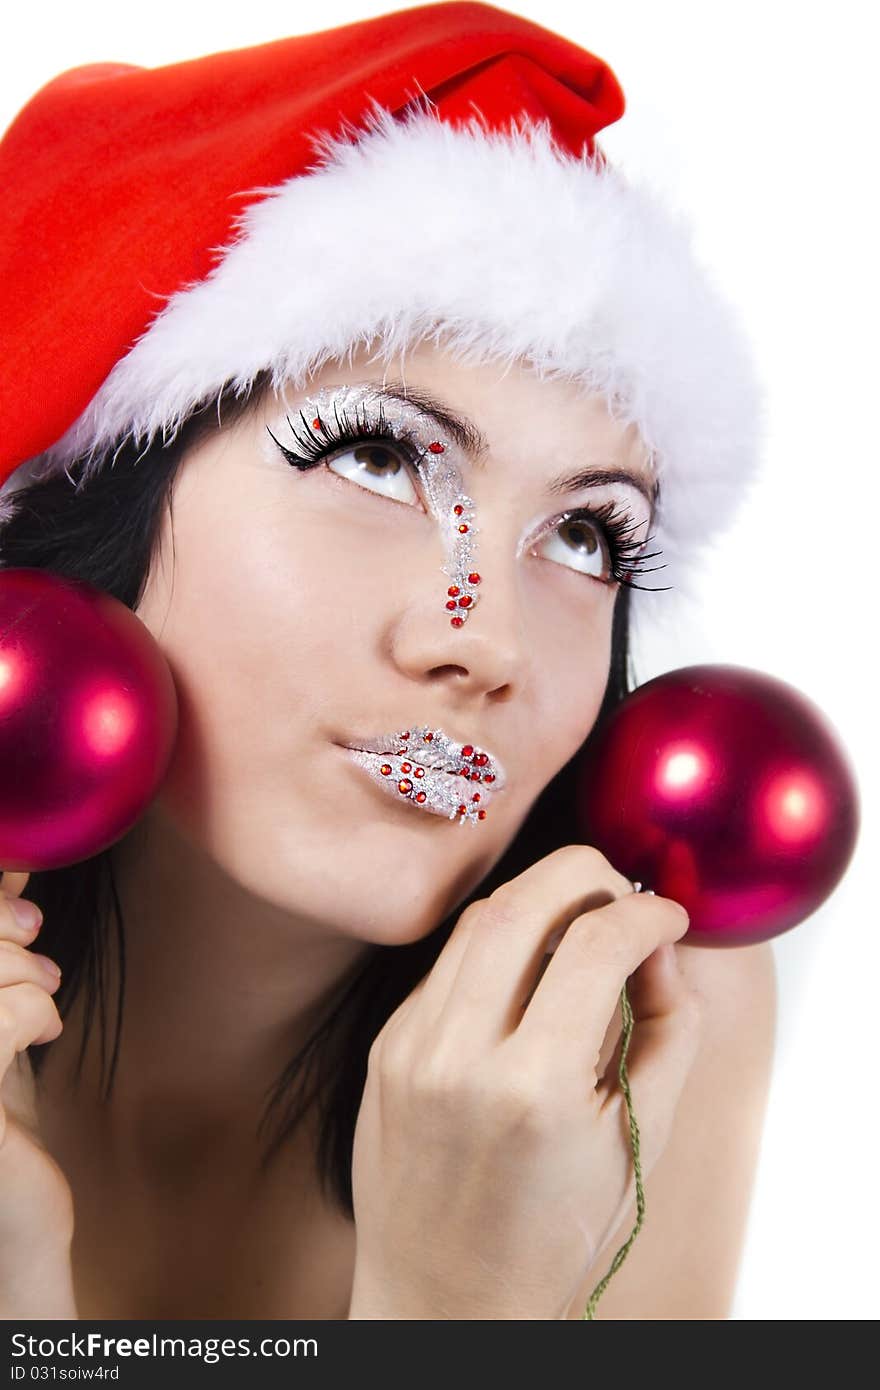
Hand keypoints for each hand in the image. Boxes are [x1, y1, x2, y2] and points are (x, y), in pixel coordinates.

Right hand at [0, 870, 78, 1319]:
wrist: (17, 1223)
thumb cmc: (2, 1122)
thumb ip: (2, 956)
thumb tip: (14, 871)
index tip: (21, 894)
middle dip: (3, 925)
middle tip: (38, 937)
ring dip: (23, 969)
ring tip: (45, 990)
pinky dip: (33, 1008)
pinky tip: (45, 1030)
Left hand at [348, 844, 702, 1319]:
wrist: (445, 1298)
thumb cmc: (554, 1233)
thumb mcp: (639, 1141)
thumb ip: (669, 1030)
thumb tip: (660, 944)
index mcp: (533, 1089)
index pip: (596, 944)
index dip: (646, 912)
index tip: (667, 916)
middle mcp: (458, 1057)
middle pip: (522, 901)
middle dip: (585, 873)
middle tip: (621, 890)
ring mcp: (409, 1048)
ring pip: (477, 921)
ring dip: (537, 899)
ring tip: (580, 919)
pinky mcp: (385, 1047)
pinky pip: (446, 965)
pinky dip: (496, 946)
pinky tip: (527, 971)